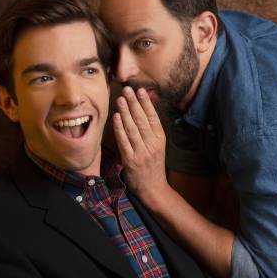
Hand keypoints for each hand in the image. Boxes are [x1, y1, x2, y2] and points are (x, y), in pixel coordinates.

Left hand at [113, 86, 167, 200]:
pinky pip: (124, 141)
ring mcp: (141, 152)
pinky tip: (116, 117)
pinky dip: (119, 128)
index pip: (153, 117)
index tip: (141, 90)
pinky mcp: (130, 160)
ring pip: (132, 128)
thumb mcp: (157, 146)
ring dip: (125, 112)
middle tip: (127, 89)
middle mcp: (152, 144)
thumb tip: (144, 110)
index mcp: (160, 139)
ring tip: (120, 99)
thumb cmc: (153, 165)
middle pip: (142, 120)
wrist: (153, 188)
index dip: (146, 103)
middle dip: (134, 103)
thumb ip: (151, 130)